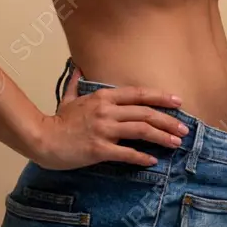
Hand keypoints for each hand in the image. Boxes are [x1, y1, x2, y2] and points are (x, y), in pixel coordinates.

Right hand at [30, 68, 190, 170]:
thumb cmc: (57, 121)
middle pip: (145, 113)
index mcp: (103, 97)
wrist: (42, 139)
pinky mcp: (99, 149)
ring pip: (141, 130)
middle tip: (184, 129)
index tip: (178, 102)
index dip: (161, 97)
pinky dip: (141, 156)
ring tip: (176, 143)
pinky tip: (153, 160)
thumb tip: (77, 66)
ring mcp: (103, 130)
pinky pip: (126, 153)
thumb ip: (76, 83)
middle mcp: (107, 111)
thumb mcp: (68, 98)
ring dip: (162, 137)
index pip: (139, 94)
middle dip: (168, 121)